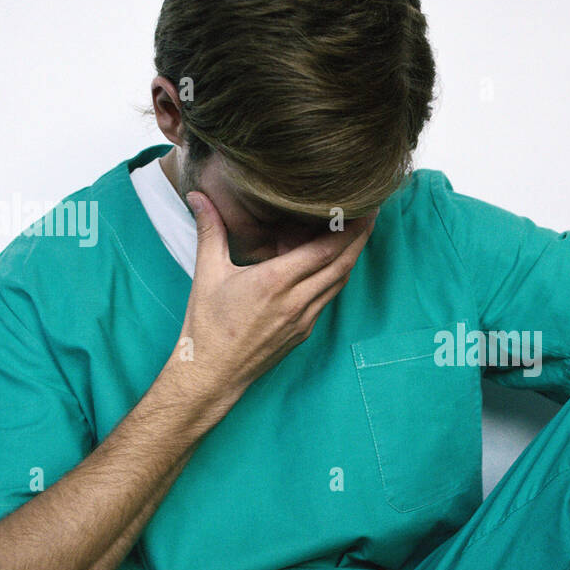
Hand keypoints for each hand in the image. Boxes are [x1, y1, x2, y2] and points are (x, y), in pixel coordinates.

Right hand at [175, 191, 373, 398]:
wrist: (213, 374)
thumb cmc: (207, 326)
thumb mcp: (207, 274)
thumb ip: (210, 230)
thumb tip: (197, 195)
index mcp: (275, 283)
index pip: (324, 250)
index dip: (347, 229)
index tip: (361, 208)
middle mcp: (296, 301)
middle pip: (341, 264)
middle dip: (359, 238)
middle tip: (372, 214)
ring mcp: (303, 319)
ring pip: (338, 282)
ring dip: (352, 257)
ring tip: (360, 234)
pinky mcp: (304, 331)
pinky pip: (327, 298)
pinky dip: (335, 277)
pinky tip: (335, 264)